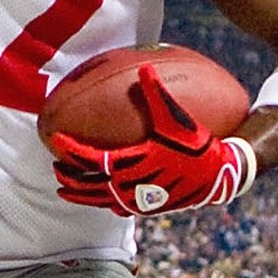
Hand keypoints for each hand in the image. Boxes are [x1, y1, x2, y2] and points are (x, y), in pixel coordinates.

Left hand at [52, 63, 251, 216]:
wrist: (221, 176)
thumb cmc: (198, 145)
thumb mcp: (177, 118)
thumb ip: (158, 94)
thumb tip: (146, 68)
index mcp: (134, 162)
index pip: (92, 159)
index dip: (72, 151)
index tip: (57, 141)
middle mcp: (133, 185)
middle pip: (91, 185)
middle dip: (70, 178)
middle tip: (56, 169)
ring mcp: (141, 200)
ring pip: (102, 201)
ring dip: (81, 195)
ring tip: (66, 190)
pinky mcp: (151, 209)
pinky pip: (120, 208)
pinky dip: (105, 203)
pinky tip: (102, 198)